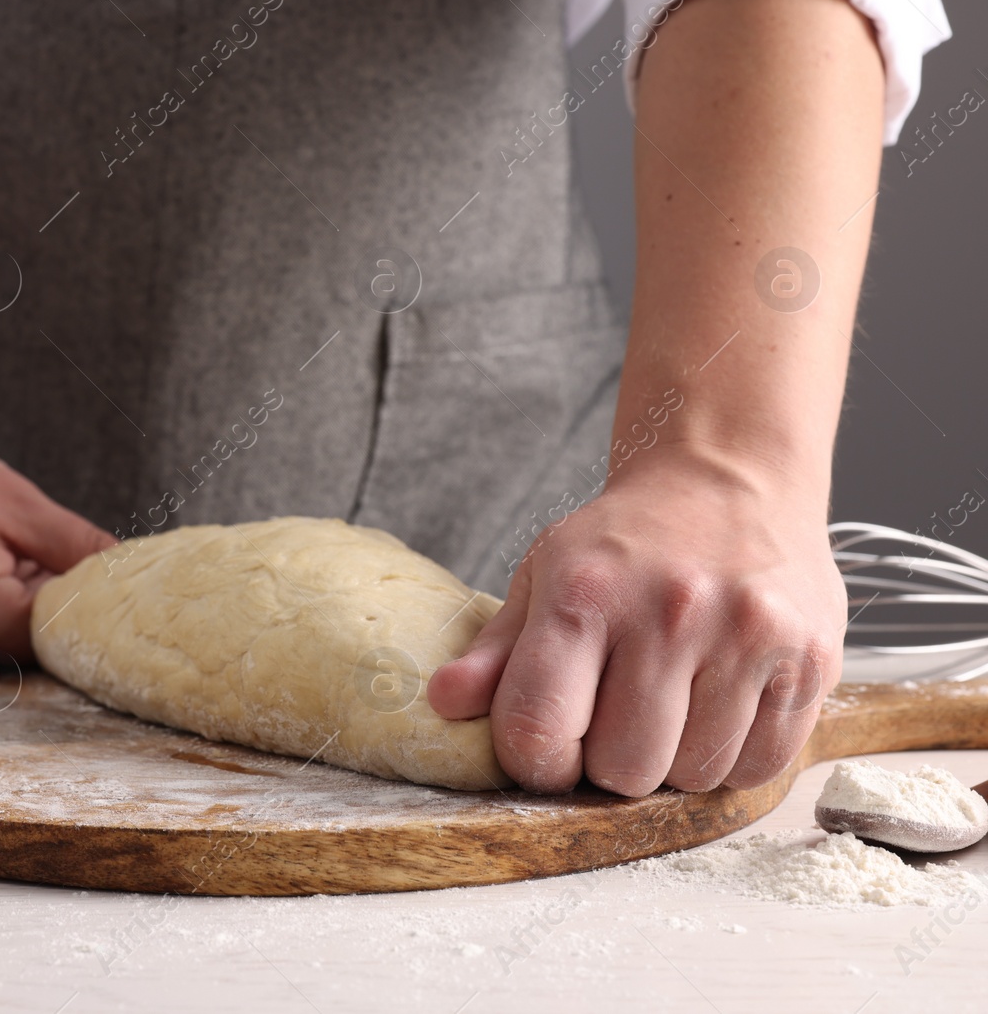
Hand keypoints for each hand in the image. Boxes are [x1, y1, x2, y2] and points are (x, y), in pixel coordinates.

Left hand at [427, 450, 844, 795]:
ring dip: (677, 760)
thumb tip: (444, 704)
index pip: (539, 729)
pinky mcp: (812, 657)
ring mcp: (748, 635)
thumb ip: (496, 652)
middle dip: (611, 762)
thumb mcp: (544, 577)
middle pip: (624, 769)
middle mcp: (670, 612)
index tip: (551, 747)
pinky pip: (760, 766)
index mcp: (585, 593)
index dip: (536, 762)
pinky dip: (734, 756)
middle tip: (618, 716)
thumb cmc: (626, 542)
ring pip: (695, 776)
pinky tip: (721, 705)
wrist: (728, 479)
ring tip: (674, 702)